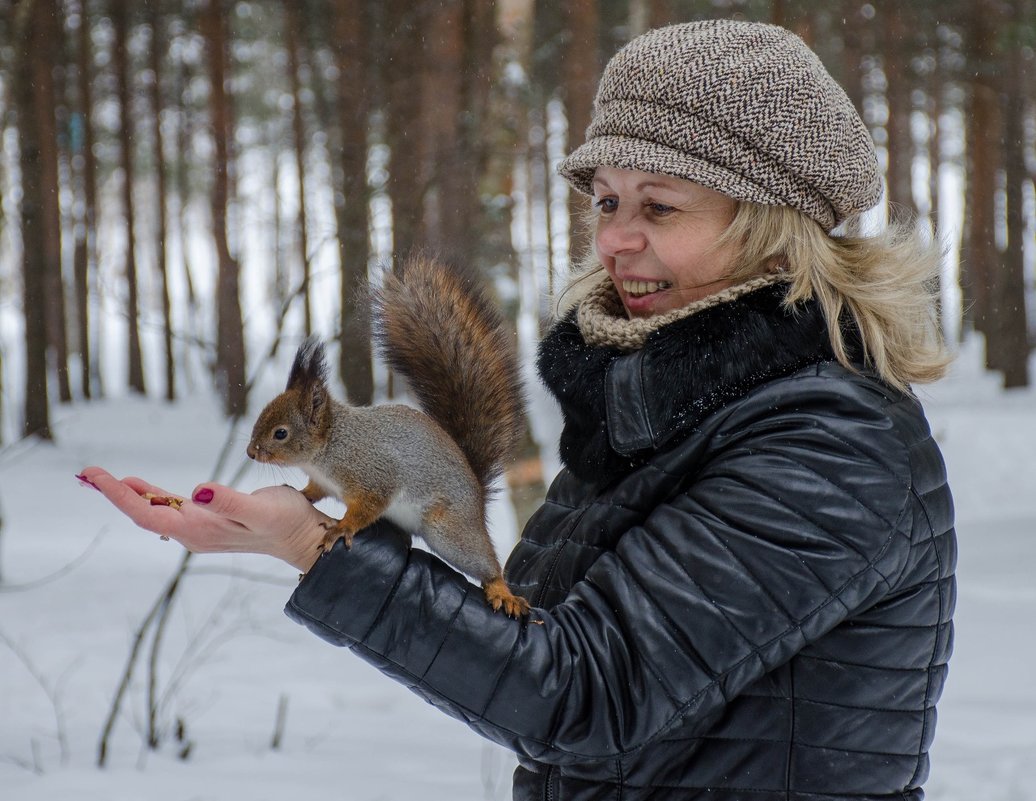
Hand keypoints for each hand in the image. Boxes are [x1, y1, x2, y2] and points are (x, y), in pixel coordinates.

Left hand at [77, 467, 332, 572]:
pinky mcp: (207, 520)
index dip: (119, 495)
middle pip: (142, 513)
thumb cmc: (285, 520)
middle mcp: (192, 532)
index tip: (96, 476)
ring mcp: (198, 528)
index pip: (147, 513)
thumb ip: (228, 501)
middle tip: (83, 473)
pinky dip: (148, 495)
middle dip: (112, 493)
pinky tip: (137, 487)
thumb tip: (197, 491)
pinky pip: (168, 508)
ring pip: (152, 510)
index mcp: (198, 531)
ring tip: (97, 478)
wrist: (303, 537)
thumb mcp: (259, 508)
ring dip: (126, 494)